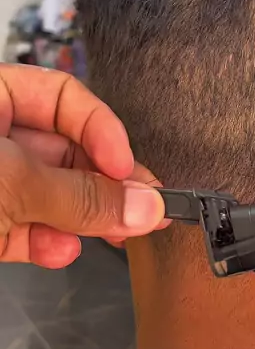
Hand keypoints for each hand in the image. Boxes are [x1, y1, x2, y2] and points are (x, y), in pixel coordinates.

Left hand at [0, 65, 165, 267]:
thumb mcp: (12, 181)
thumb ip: (79, 195)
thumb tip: (146, 206)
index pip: (63, 96)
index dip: (100, 130)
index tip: (125, 167)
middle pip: (61, 151)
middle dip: (100, 184)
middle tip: (141, 209)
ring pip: (46, 195)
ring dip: (80, 219)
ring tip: (112, 235)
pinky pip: (22, 227)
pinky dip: (44, 241)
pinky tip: (61, 251)